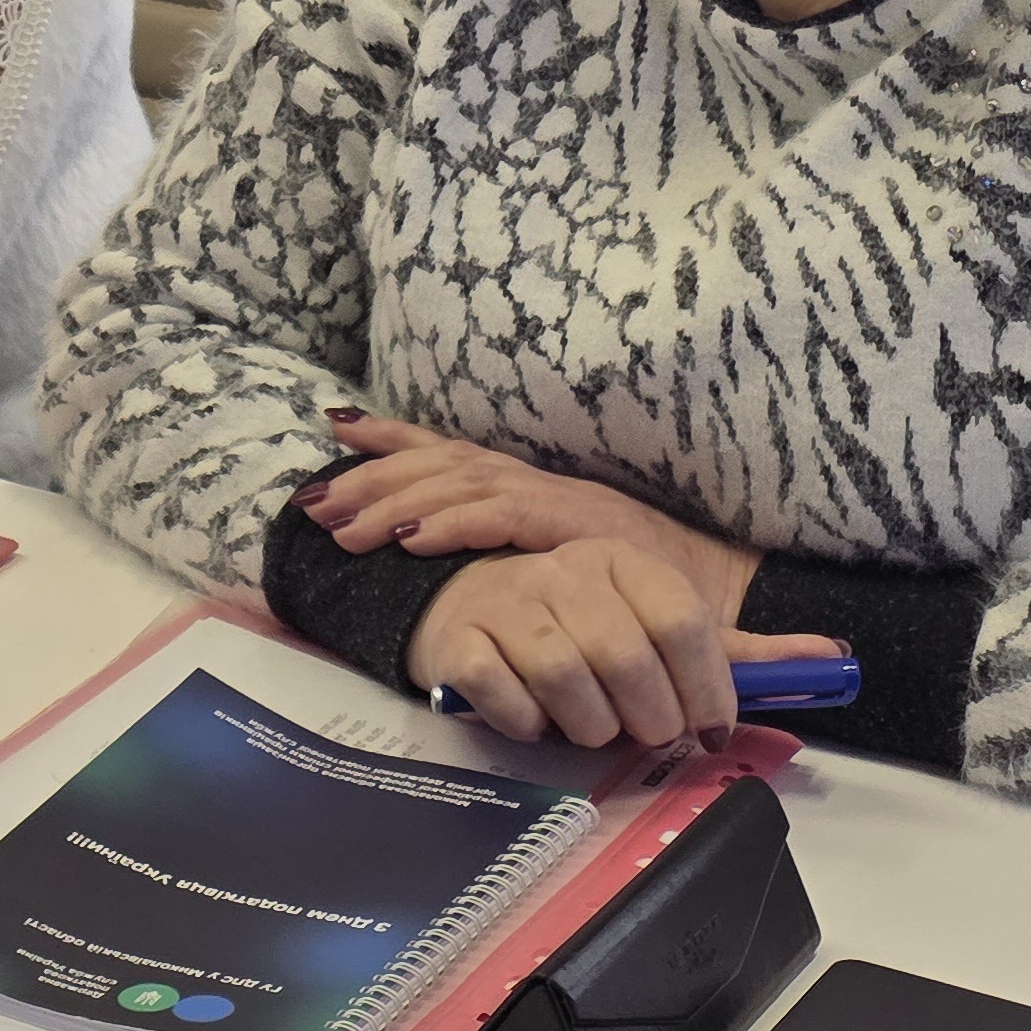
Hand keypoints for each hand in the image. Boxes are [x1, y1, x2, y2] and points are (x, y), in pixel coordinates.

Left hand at [302, 415, 759, 623]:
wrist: (720, 599)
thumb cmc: (648, 595)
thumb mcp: (567, 572)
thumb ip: (519, 565)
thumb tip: (453, 563)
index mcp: (533, 489)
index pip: (454, 452)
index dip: (394, 439)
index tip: (337, 430)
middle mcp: (539, 483)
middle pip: (441, 464)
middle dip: (371, 477)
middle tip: (311, 501)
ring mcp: (557, 500)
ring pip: (459, 486)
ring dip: (395, 502)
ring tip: (341, 523)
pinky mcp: (575, 527)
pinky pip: (501, 519)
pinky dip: (453, 525)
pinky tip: (409, 541)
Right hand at [401, 540, 844, 749]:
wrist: (463, 607)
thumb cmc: (575, 626)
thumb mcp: (653, 625)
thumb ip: (735, 650)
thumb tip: (833, 658)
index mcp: (619, 561)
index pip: (681, 619)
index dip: (705, 688)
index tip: (706, 729)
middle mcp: (563, 571)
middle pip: (626, 656)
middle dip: (647, 718)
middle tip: (643, 733)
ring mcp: (506, 600)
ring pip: (566, 677)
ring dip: (589, 725)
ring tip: (589, 727)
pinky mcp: (458, 640)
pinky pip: (503, 695)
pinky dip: (526, 724)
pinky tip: (532, 719)